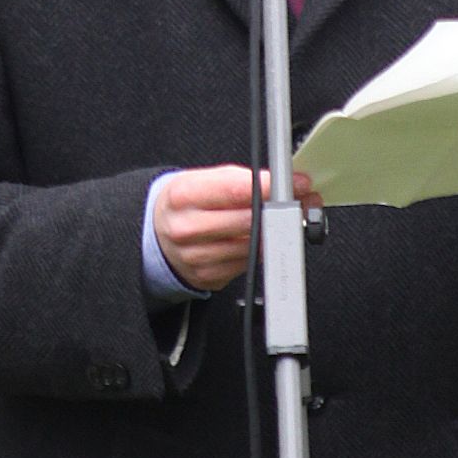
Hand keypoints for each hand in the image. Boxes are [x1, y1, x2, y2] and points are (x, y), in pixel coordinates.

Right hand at [153, 163, 316, 290]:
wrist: (157, 233)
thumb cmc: (187, 204)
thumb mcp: (203, 180)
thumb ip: (241, 181)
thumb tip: (286, 184)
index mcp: (183, 196)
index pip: (237, 189)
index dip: (273, 186)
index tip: (297, 183)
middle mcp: (186, 227)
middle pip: (249, 220)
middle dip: (282, 210)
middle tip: (300, 201)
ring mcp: (196, 256)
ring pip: (253, 245)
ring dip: (275, 233)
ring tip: (282, 220)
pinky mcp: (207, 277)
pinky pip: (248, 263)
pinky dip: (259, 251)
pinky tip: (257, 240)